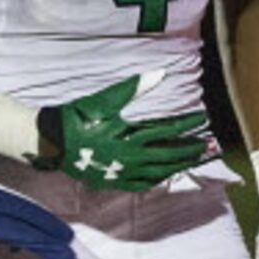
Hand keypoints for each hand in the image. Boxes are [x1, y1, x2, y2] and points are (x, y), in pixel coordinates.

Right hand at [36, 74, 208, 189]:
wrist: (51, 142)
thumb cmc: (77, 117)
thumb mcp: (104, 99)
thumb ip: (134, 88)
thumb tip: (161, 74)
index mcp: (130, 135)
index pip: (167, 130)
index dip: (187, 124)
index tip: (203, 118)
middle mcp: (130, 157)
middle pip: (169, 155)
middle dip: (190, 150)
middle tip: (208, 145)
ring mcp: (123, 172)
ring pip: (159, 171)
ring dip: (179, 165)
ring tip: (194, 160)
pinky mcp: (114, 182)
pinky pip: (142, 184)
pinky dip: (157, 180)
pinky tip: (166, 175)